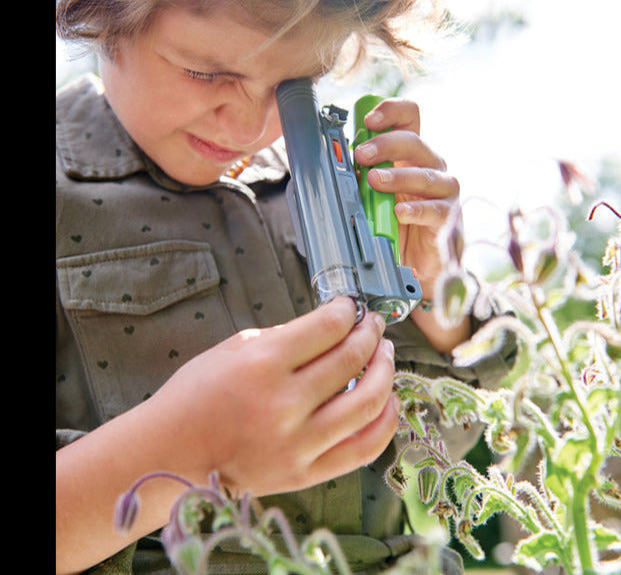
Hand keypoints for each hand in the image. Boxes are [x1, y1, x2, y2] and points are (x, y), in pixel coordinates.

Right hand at [148, 297, 398, 495]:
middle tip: (373, 324)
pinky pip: (363, 448)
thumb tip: (326, 328)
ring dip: (386, 371)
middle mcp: (285, 404)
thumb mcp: (230, 349)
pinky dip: (385, 422)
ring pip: (368, 402)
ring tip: (385, 355)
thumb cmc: (193, 397)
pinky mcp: (305, 473)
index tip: (350, 306)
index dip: (346, 311)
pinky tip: (389, 400)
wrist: (169, 456)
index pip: (326, 328)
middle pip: (352, 358)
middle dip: (370, 333)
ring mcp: (299, 443)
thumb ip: (282, 338)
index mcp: (262, 364)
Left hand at [353, 99, 462, 297]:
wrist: (417, 264)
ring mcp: (443, 191)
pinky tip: (399, 211)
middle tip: (360, 155)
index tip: (368, 120)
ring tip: (374, 180)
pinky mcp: (447, 217)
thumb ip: (361, 176)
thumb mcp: (372, 195)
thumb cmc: (394, 224)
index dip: (390, 111)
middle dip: (384, 144)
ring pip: (425, 174)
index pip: (409, 118)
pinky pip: (434, 209)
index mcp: (411, 155)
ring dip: (397, 175)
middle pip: (414, 141)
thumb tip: (333, 163)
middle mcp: (431, 167)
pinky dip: (415, 209)